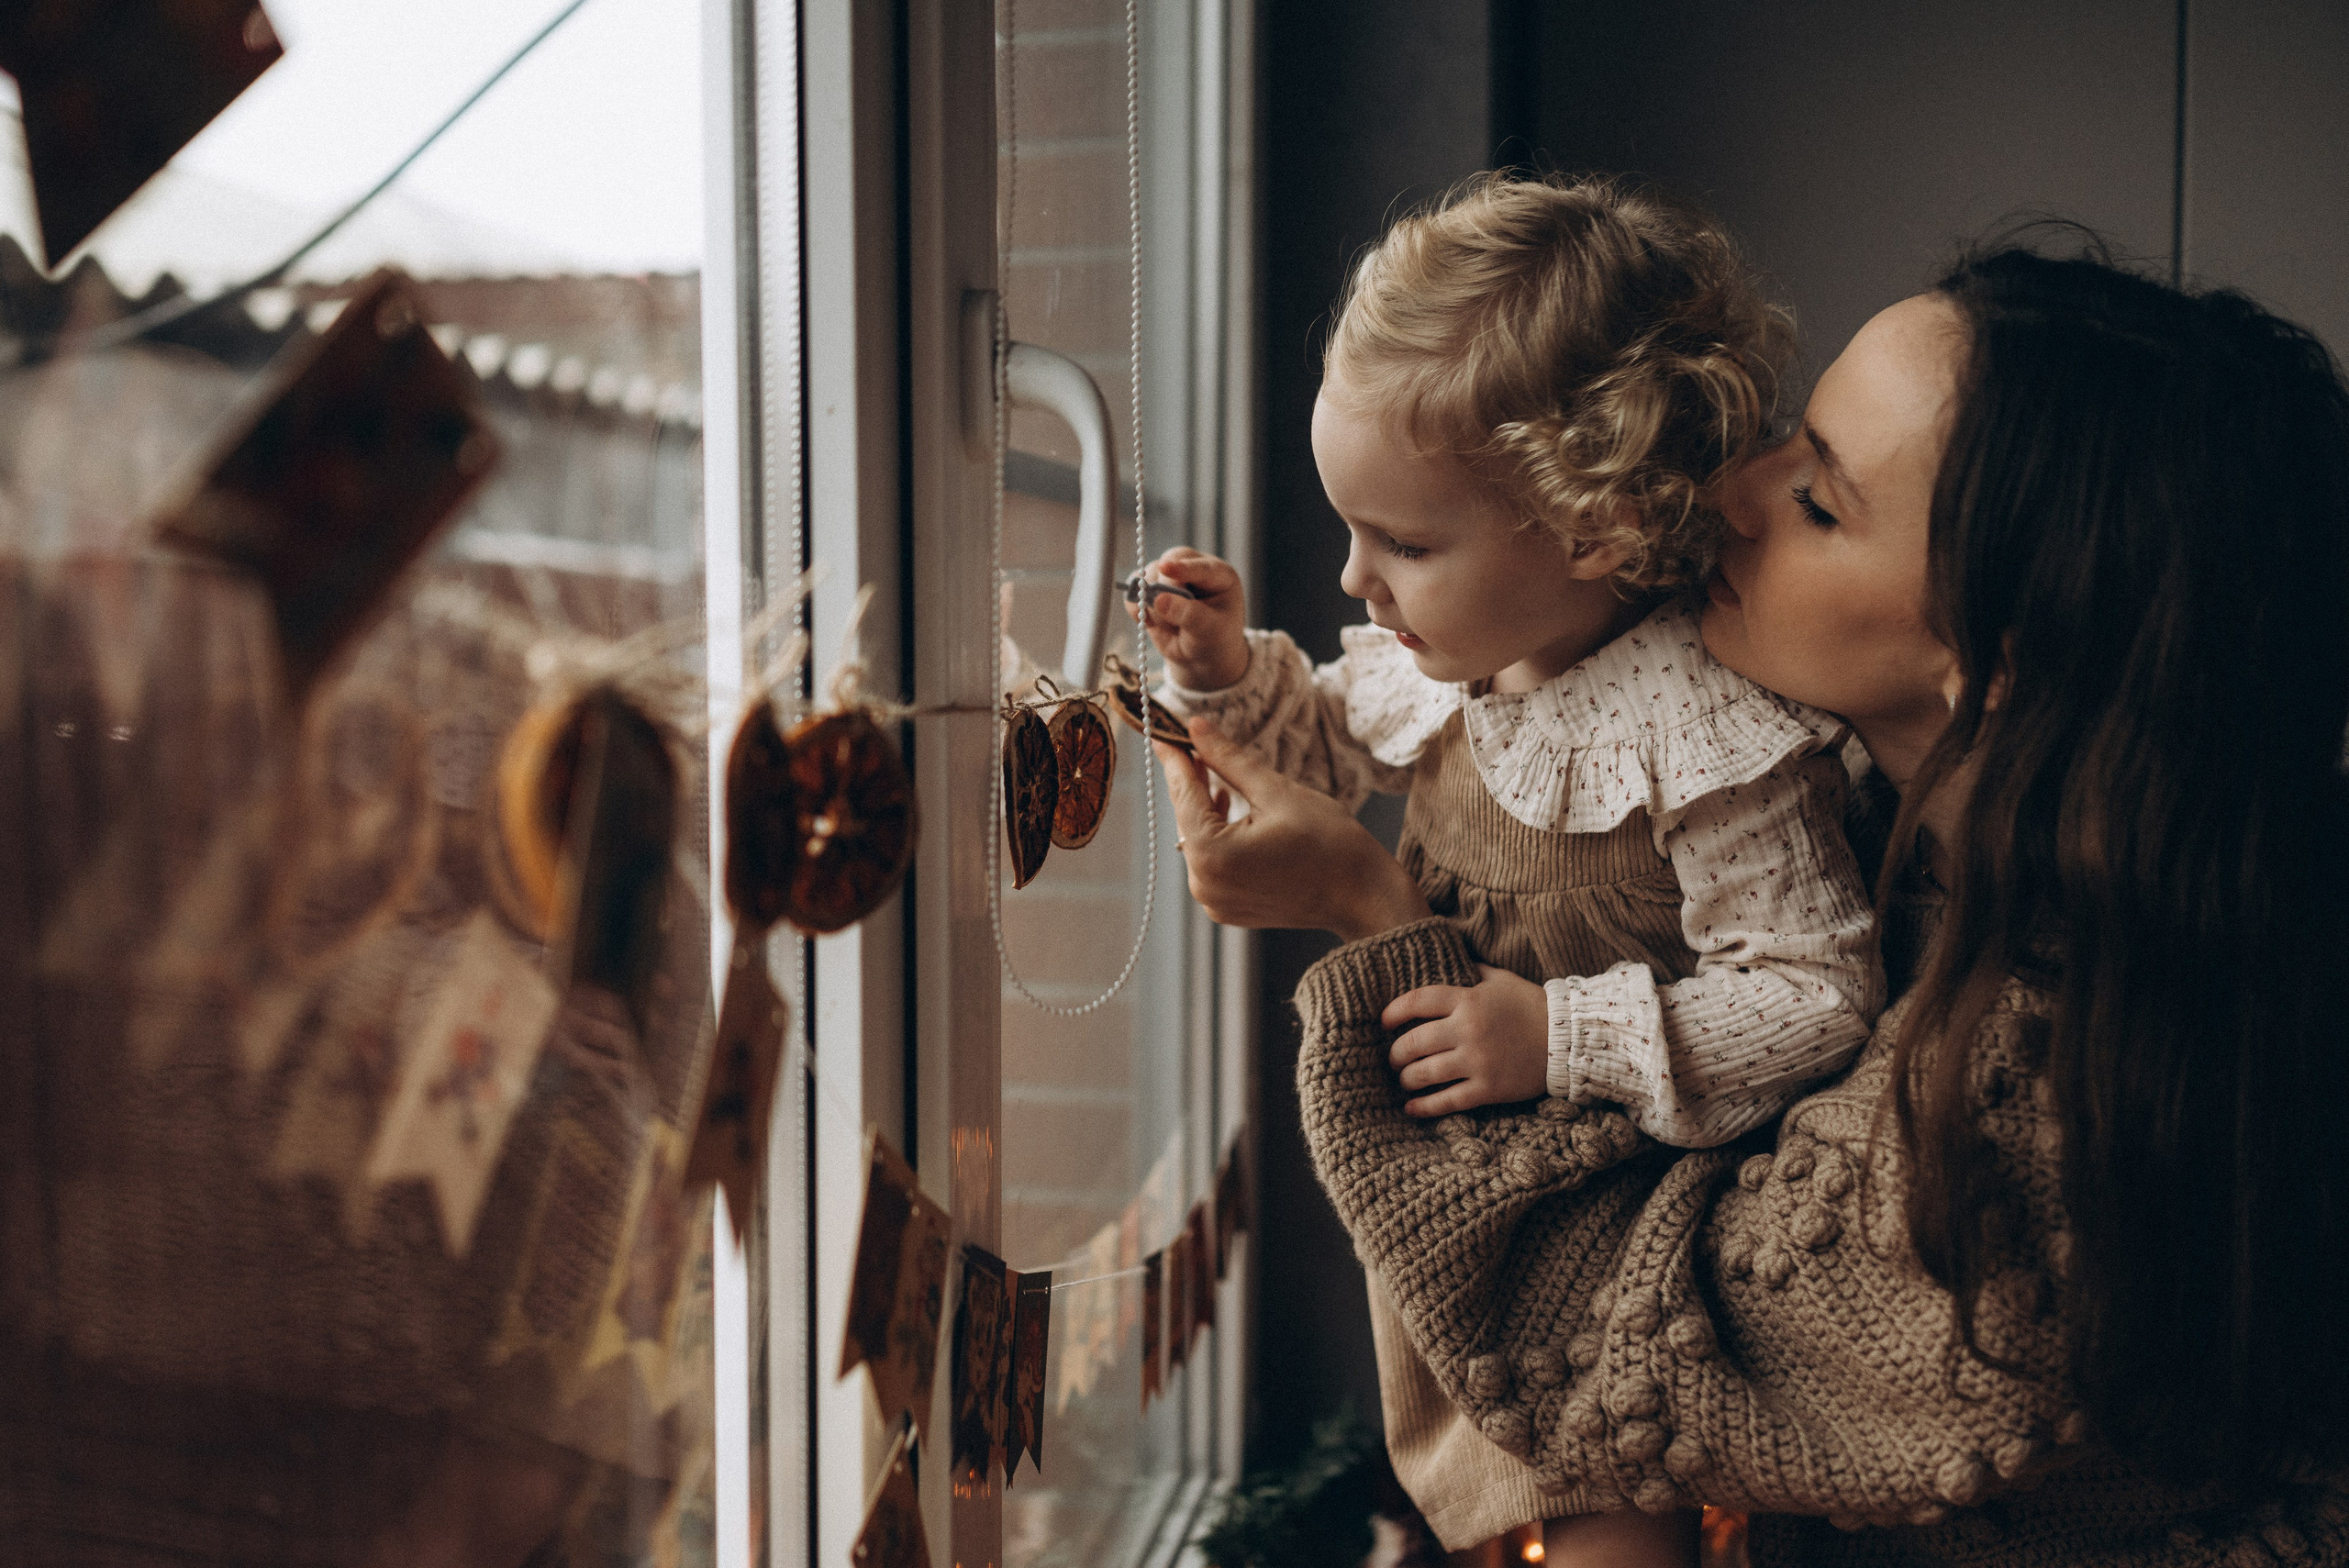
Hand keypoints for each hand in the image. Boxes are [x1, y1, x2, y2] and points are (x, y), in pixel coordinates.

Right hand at [1128, 546, 1247, 691]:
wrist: (1200, 656)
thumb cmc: (1214, 640)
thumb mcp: (1209, 630)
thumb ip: (1188, 614)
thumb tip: (1158, 599)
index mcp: (1218, 575)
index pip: (1199, 565)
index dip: (1182, 567)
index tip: (1166, 568)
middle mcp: (1192, 569)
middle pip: (1169, 563)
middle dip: (1162, 585)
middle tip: (1162, 608)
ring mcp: (1169, 578)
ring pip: (1148, 577)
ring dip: (1152, 605)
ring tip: (1171, 626)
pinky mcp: (1149, 590)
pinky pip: (1133, 592)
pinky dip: (1136, 607)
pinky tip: (1149, 623)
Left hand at [1156, 717, 1431, 940]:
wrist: (1363, 897)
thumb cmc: (1330, 843)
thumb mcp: (1277, 791)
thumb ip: (1228, 760)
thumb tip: (1196, 728)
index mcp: (1212, 853)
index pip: (1183, 792)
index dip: (1174, 756)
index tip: (1163, 728)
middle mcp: (1203, 883)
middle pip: (1188, 818)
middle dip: (1193, 782)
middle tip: (1195, 744)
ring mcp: (1213, 901)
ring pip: (1198, 840)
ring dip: (1207, 810)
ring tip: (1220, 780)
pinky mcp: (1226, 909)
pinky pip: (1210, 863)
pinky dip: (1218, 837)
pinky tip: (1233, 815)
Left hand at [1382, 964, 1549, 1116]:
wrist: (1569, 1039)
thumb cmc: (1531, 1006)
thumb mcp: (1500, 980)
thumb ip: (1471, 971)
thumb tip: (1448, 957)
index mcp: (1468, 999)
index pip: (1417, 1001)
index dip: (1393, 1011)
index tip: (1383, 1021)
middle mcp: (1468, 1030)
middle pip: (1413, 1043)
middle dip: (1395, 1053)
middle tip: (1393, 1057)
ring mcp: (1478, 1061)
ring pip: (1425, 1074)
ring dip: (1406, 1079)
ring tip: (1404, 1079)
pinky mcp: (1488, 1088)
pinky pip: (1447, 1101)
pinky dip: (1424, 1107)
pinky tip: (1411, 1108)